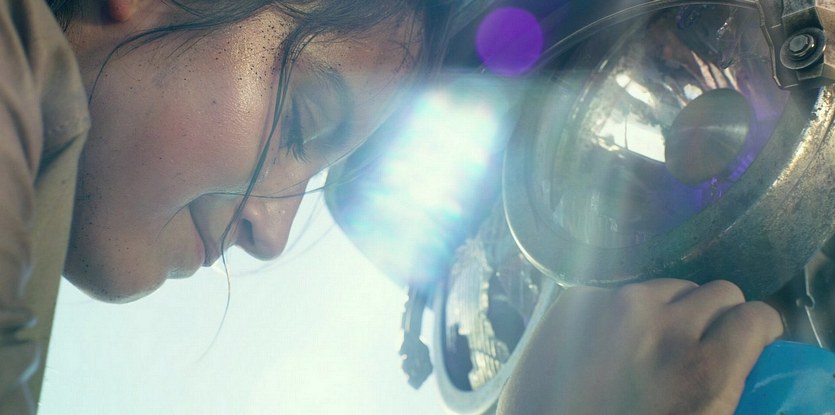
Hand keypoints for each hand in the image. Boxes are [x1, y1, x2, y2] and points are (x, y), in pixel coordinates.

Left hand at [496, 279, 782, 414]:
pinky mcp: (577, 299)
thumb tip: (737, 357)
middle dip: (715, 316)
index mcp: (705, 368)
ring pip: (669, 285)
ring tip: (648, 342)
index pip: (758, 315)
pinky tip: (606, 340)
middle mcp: (664, 323)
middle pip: (718, 290)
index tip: (748, 339)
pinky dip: (620, 311)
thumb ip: (724, 384)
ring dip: (669, 308)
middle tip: (696, 343)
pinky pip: (618, 290)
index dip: (756, 329)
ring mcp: (615, 303)